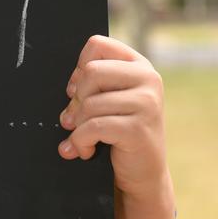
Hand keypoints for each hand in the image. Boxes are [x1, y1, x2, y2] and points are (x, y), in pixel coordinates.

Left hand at [58, 34, 167, 197]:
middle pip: (90, 71)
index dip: (79, 68)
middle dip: (76, 100)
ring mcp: (147, 103)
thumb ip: (94, 83)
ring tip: (81, 139)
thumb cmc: (120, 132)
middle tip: (73, 120)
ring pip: (90, 103)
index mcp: (139, 65)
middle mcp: (148, 78)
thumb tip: (70, 89)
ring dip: (77, 126)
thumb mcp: (110, 99)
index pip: (97, 45)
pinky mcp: (139, 128)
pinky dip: (81, 141)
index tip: (76, 91)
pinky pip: (94, 127)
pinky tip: (85, 151)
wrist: (142, 174)